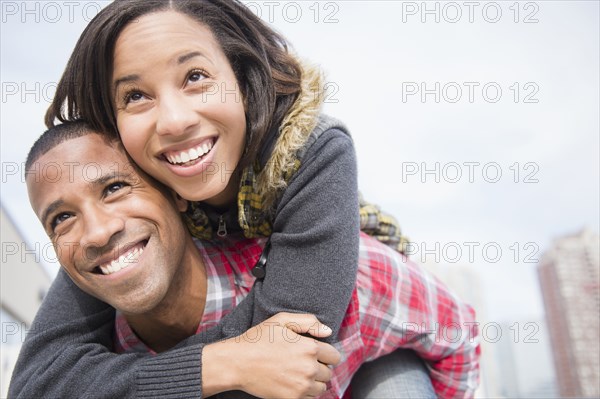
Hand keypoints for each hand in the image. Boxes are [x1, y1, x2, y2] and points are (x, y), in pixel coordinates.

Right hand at [203, 313, 339, 397]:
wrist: (237, 363)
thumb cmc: (258, 340)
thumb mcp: (281, 320)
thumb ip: (308, 322)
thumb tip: (328, 331)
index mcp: (310, 347)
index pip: (334, 356)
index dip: (326, 354)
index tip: (316, 353)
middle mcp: (309, 368)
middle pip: (329, 372)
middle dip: (320, 367)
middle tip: (303, 363)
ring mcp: (301, 385)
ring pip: (321, 387)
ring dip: (315, 381)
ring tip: (299, 373)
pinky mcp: (293, 398)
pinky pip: (310, 398)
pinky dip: (305, 392)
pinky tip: (293, 383)